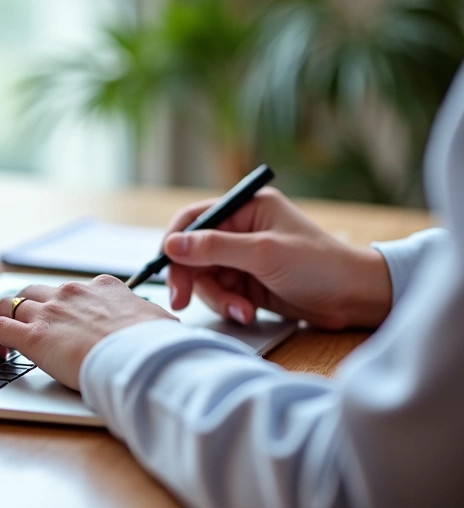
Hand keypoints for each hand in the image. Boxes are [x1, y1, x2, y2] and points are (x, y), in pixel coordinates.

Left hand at [0, 275, 177, 389]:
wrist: (139, 356)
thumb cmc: (153, 343)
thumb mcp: (160, 323)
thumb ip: (153, 320)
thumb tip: (164, 324)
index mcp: (101, 288)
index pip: (73, 290)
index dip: (61, 304)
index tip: (59, 317)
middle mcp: (70, 293)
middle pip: (34, 292)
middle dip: (23, 306)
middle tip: (19, 324)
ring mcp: (49, 312)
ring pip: (9, 304)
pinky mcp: (33, 336)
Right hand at [163, 187, 391, 329]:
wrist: (355, 298)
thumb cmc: (319, 266)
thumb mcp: (263, 253)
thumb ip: (215, 248)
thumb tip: (171, 244)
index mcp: (246, 208)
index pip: (195, 218)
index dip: (175, 241)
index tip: (165, 266)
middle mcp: (241, 229)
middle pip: (194, 252)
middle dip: (191, 278)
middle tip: (181, 301)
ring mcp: (243, 258)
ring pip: (205, 277)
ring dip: (217, 297)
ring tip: (241, 311)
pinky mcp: (248, 283)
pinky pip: (221, 293)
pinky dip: (228, 306)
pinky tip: (247, 313)